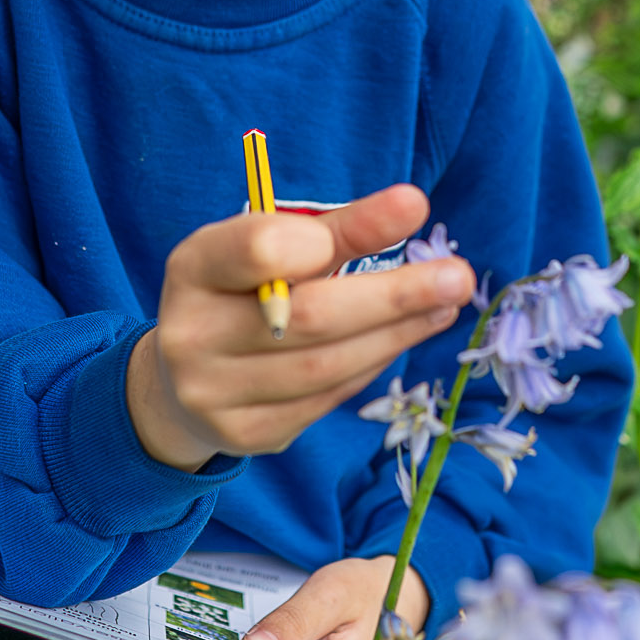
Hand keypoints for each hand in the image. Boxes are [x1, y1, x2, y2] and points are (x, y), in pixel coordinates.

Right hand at [124, 184, 472, 470]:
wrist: (183, 377)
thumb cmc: (241, 292)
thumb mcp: (271, 246)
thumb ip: (337, 228)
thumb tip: (413, 204)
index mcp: (192, 267)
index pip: (257, 249)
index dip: (321, 240)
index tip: (387, 222)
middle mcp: (190, 334)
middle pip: (308, 317)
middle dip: (392, 297)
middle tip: (457, 277)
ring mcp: (212, 394)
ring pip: (325, 367)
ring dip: (395, 335)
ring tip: (443, 307)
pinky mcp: (244, 435)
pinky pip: (325, 400)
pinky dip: (369, 366)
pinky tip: (397, 341)